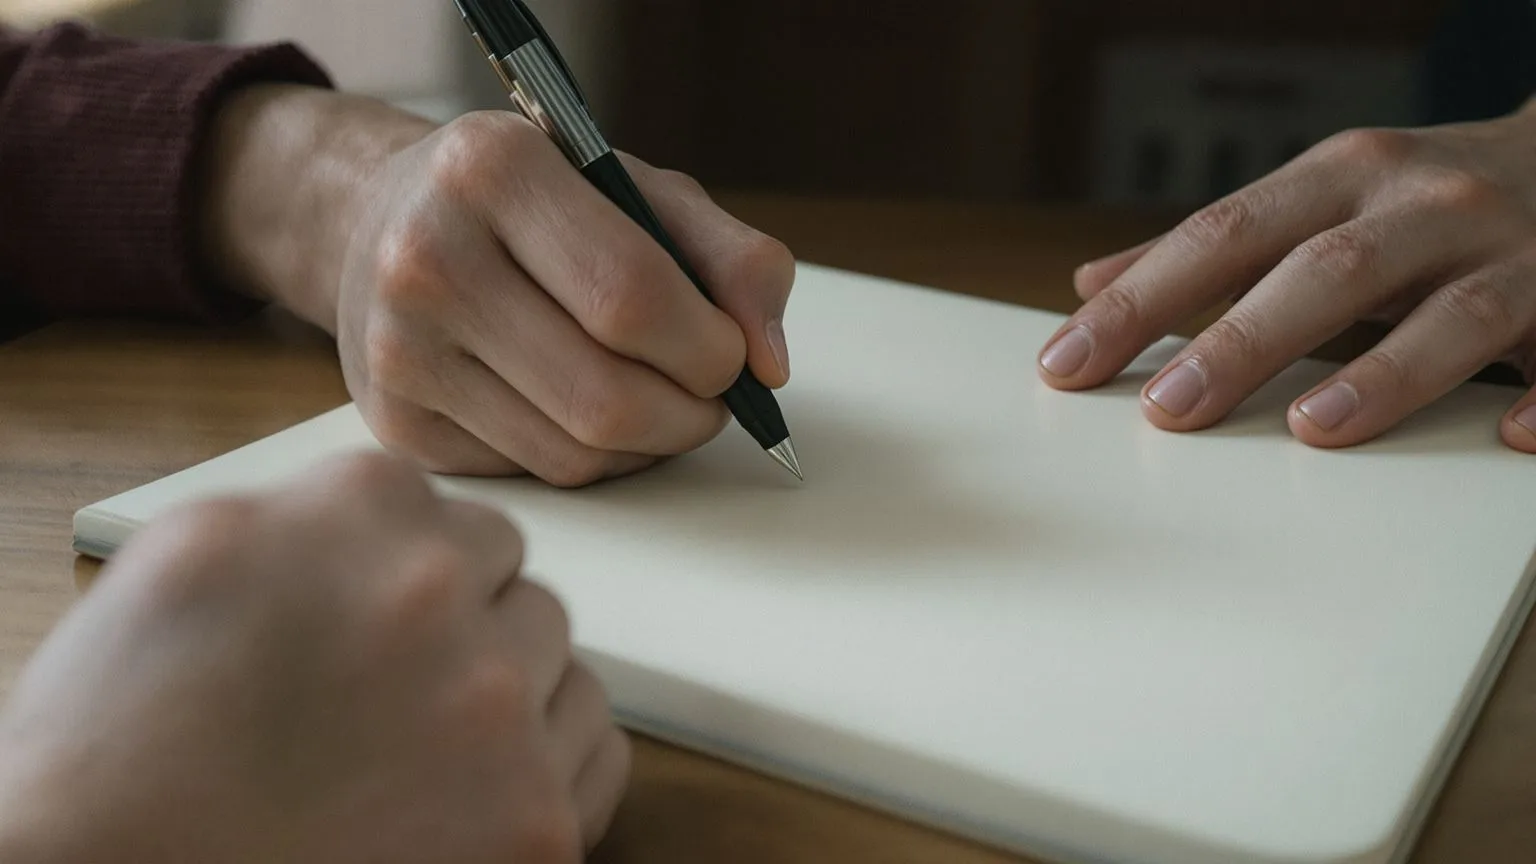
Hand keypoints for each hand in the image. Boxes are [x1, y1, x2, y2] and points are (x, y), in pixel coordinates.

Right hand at [0, 453, 626, 863]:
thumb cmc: (121, 742)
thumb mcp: (195, 554)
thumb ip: (321, 508)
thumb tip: (402, 510)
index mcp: (360, 507)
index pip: (454, 513)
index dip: (411, 575)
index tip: (375, 621)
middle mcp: (437, 592)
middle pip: (514, 585)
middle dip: (465, 632)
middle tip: (389, 693)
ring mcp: (496, 708)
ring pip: (563, 660)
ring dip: (510, 695)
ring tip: (419, 750)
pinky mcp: (534, 821)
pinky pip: (599, 751)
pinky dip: (550, 765)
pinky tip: (475, 790)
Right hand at [200, 86, 794, 485]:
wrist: (377, 221)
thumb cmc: (531, 203)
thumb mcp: (635, 187)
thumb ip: (730, 257)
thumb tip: (771, 363)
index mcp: (492, 169)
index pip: (631, 296)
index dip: (710, 348)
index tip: (734, 356)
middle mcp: (426, 258)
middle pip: (606, 395)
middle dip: (692, 415)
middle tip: (712, 398)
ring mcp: (400, 352)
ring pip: (576, 454)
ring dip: (649, 447)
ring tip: (661, 402)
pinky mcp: (397, 426)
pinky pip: (537, 475)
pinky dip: (593, 459)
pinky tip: (591, 412)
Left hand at [1037, 99, 1535, 452]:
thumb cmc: (1420, 196)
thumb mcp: (1318, 196)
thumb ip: (1213, 247)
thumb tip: (1091, 284)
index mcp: (1345, 176)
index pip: (1223, 234)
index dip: (1142, 299)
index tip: (1068, 360)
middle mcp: (1425, 205)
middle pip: (1325, 271)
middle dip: (1241, 339)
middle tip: (1168, 408)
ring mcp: (1515, 251)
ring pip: (1452, 312)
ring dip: (1382, 373)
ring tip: (1310, 429)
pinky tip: (1504, 435)